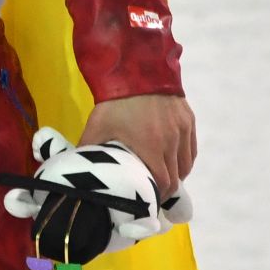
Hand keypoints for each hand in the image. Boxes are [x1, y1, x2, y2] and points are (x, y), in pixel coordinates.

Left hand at [80, 93, 195, 197]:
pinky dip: (183, 159)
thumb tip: (79, 169)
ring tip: (162, 178)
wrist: (135, 69)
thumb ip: (90, 151)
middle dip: (164, 188)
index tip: (147, 200)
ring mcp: (182, 130)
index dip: (156, 196)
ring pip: (186, 165)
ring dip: (176, 175)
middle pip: (176, 178)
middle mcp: (171, 141)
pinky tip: (172, 161)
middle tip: (152, 193)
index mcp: (151, 147)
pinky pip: (190, 149)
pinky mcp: (188, 120)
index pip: (163, 184)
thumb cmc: (113, 102)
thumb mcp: (97, 127)